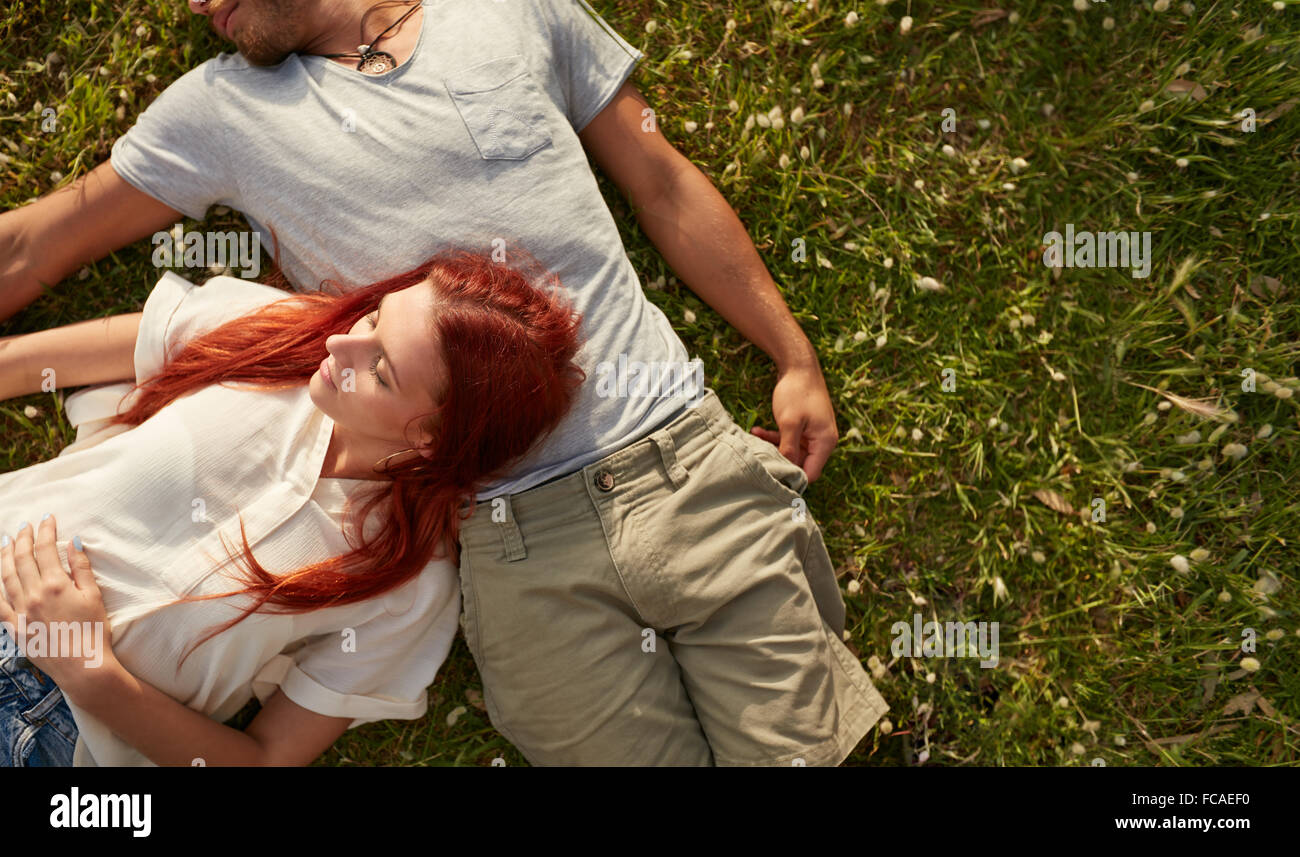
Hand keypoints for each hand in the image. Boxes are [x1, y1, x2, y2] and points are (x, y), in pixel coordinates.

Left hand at [0, 515, 114, 687]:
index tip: (47, 519)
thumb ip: (81, 568)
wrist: (83, 667)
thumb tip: (74, 542)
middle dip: (22, 538)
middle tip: (25, 526)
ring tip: (7, 542)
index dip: (46, 530)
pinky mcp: (15, 627)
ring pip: (6, 576)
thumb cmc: (94, 632)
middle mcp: (33, 594)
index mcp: (56, 584)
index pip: (46, 549)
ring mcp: (21, 611)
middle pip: (22, 558)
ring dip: (5, 556)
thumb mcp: (95, 596)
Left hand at [750, 363, 838, 482]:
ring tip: (754, 438)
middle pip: (800, 463)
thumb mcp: (790, 423)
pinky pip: (789, 439)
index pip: (811, 473)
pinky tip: (756, 430)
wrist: (798, 365)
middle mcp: (822, 441)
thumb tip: (787, 471)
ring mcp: (813, 433)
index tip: (772, 476)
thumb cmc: (797, 392)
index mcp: (825, 442)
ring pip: (792, 451)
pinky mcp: (803, 427)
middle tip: (759, 457)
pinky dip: (774, 437)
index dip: (793, 477)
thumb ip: (788, 448)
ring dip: (773, 446)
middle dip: (779, 460)